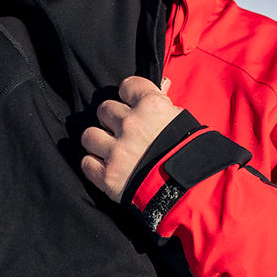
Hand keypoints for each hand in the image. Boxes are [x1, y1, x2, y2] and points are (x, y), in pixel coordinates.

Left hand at [79, 76, 183, 198]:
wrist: (190, 191)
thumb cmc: (190, 153)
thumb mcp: (182, 121)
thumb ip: (164, 103)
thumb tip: (160, 85)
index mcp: (151, 106)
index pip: (127, 85)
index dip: (128, 96)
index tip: (131, 105)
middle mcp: (131, 124)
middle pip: (104, 109)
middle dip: (111, 119)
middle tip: (122, 131)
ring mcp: (117, 150)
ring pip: (89, 135)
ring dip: (98, 141)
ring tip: (111, 149)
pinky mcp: (107, 175)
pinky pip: (86, 162)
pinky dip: (94, 165)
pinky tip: (107, 167)